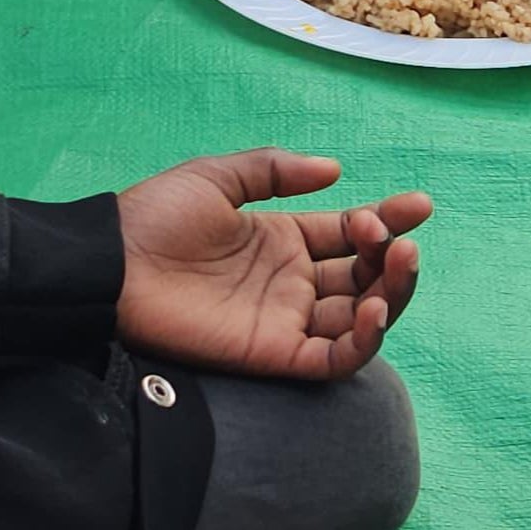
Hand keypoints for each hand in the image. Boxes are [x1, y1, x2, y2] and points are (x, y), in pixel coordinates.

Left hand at [116, 149, 430, 379]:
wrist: (111, 266)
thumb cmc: (155, 220)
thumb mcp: (218, 177)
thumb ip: (275, 171)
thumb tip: (335, 171)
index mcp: (286, 241)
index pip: (353, 235)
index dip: (389, 221)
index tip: (418, 205)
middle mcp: (296, 284)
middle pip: (367, 277)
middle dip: (393, 257)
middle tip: (399, 239)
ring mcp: (290, 321)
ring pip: (363, 318)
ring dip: (391, 294)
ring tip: (399, 263)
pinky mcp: (279, 355)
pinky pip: (337, 358)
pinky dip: (365, 340)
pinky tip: (373, 310)